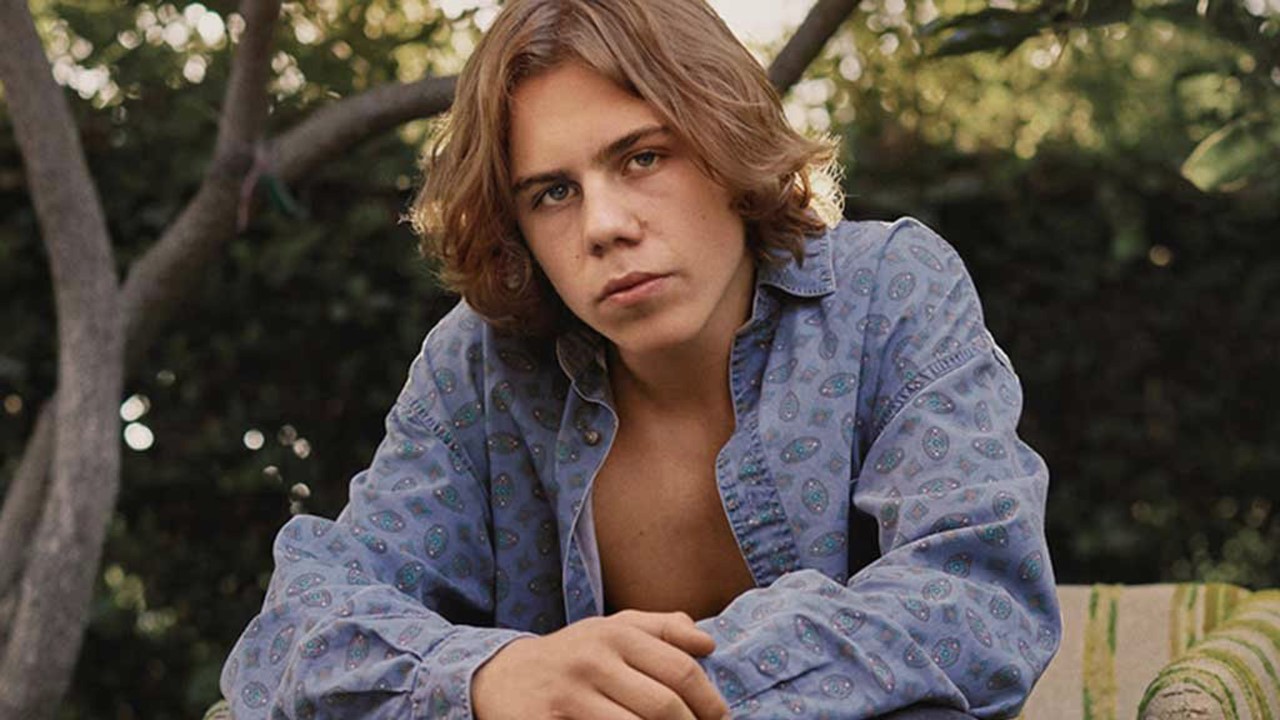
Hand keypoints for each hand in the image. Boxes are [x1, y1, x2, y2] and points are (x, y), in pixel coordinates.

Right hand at [471, 609, 730, 719]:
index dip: (709, 702)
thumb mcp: (612, 629)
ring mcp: (570, 696)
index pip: (681, 671)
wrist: (502, 677)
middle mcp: (594, 660)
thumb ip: (662, 628)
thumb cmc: (572, 655)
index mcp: (616, 634)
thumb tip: (708, 642)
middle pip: (663, 706)